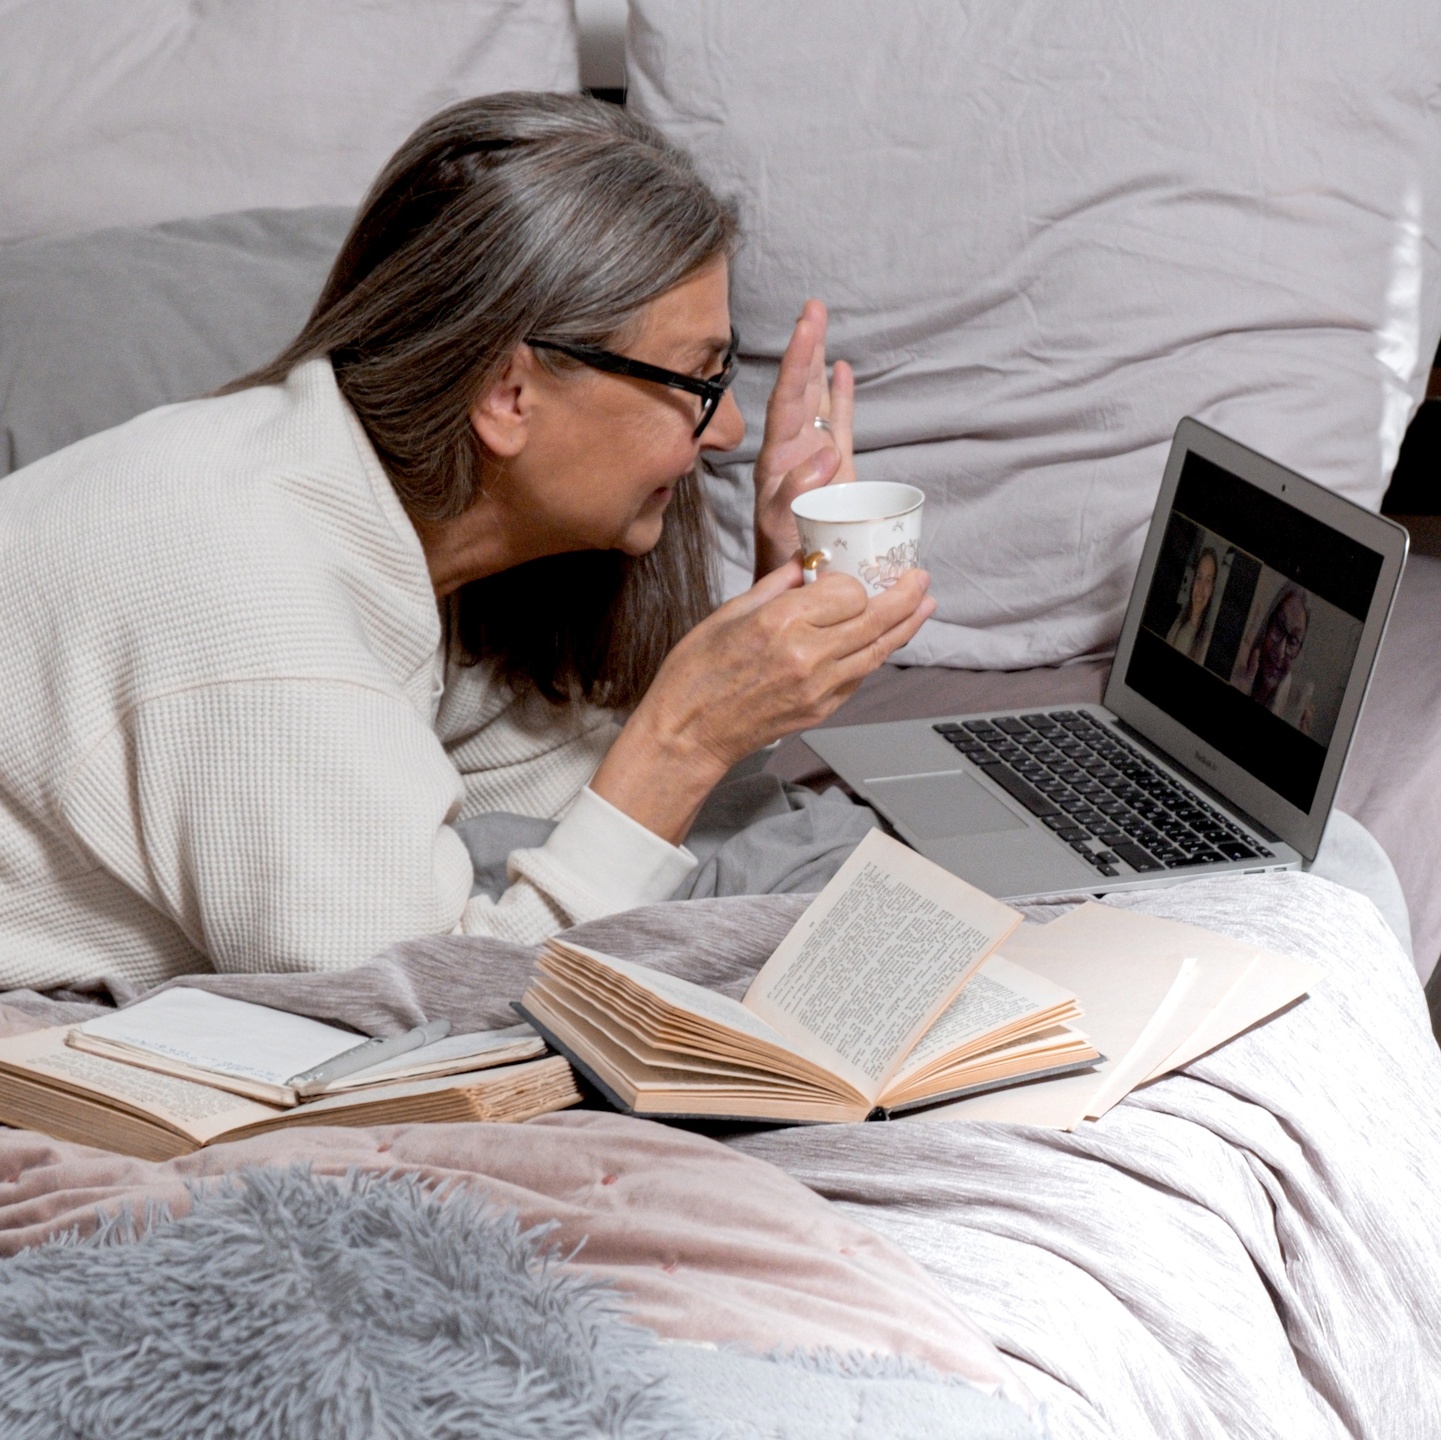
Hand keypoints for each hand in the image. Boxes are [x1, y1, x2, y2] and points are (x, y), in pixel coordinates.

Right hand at [590, 564, 933, 842]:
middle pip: (876, 619)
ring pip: (879, 650)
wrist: (688, 733)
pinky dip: (878, 654)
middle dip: (905, 596)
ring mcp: (819, 687)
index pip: (849, 592)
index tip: (849, 574)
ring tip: (924, 605)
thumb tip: (808, 562)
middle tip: (921, 578)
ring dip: (907, 626)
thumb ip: (777, 585)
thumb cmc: (697, 673)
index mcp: (782, 622)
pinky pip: (861, 676)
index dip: (855, 580)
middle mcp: (808, 654)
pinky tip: (886, 640)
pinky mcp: (822, 709)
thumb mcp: (729, 612)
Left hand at [752, 299, 855, 578]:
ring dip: (818, 363)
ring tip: (820, 321)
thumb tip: (824, 455)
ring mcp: (812, 460)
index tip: (809, 332)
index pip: (786, 405)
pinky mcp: (835, 472)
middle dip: (805, 349)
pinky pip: (837, 425)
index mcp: (776, 464)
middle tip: (813, 307)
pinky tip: (841, 368)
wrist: (794, 589)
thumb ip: (797, 493)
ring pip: (816, 402)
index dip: (797, 368)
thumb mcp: (782, 531)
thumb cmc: (784, 565)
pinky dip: (838, 396)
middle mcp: (791, 455)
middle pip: (798, 393)